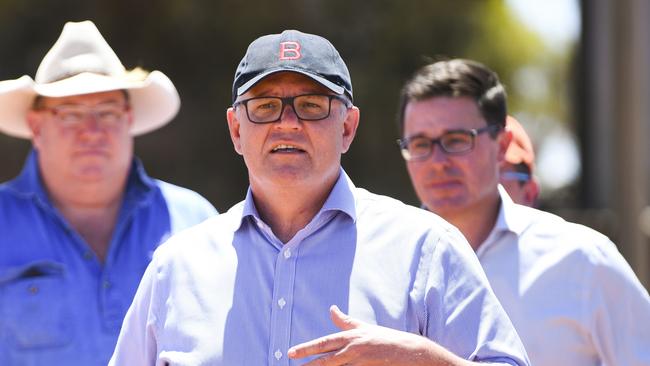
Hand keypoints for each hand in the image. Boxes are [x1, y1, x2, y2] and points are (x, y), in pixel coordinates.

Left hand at [287, 305, 469, 365]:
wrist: (412, 352)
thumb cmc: (386, 339)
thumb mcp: (364, 327)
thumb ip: (346, 321)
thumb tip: (331, 309)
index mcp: (352, 337)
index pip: (325, 343)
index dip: (307, 348)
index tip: (291, 352)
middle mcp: (355, 348)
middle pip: (327, 357)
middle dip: (308, 361)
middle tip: (291, 360)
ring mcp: (362, 362)